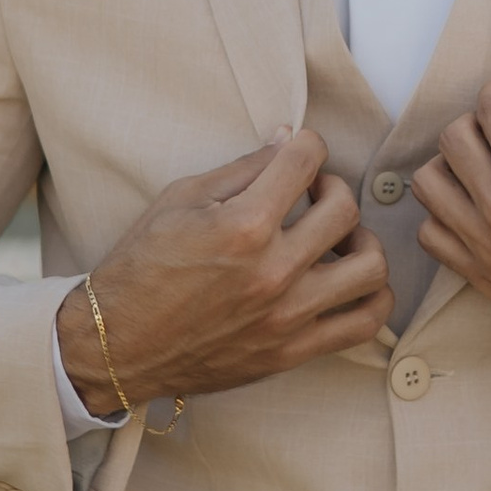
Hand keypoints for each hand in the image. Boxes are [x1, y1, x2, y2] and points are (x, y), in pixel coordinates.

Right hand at [59, 132, 392, 415]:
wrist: (118, 344)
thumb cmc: (142, 266)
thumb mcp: (180, 200)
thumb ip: (242, 169)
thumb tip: (286, 139)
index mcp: (242, 226)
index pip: (306, 160)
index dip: (305, 144)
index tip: (297, 153)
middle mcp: (272, 271)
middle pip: (345, 207)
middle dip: (332, 186)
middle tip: (312, 193)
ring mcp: (286, 316)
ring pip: (371, 267)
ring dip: (362, 241)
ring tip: (338, 239)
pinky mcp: (291, 351)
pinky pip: (364, 323)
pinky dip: (372, 296)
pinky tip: (349, 280)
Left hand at [411, 74, 490, 364]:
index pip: (490, 107)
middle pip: (451, 139)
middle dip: (476, 124)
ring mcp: (487, 247)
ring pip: (429, 185)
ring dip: (451, 167)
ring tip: (480, 170)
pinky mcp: (483, 279)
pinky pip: (431, 236)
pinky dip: (445, 215)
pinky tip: (473, 209)